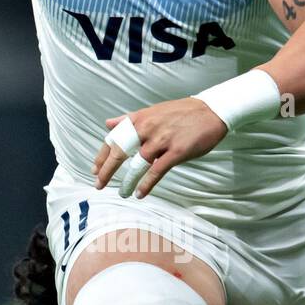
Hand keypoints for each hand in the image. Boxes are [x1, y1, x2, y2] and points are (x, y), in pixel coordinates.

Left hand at [92, 97, 227, 198]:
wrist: (210, 111)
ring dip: (127, 181)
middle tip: (98, 185)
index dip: (102, 155)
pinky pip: (157, 171)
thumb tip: (108, 124)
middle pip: (120, 152)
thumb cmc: (180, 113)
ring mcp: (162, 140)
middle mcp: (147, 129)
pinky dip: (147, 184)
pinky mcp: (176, 151)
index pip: (113, 138)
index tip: (94, 169)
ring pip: (137, 164)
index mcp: (139, 119)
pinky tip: (140, 193)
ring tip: (122, 193)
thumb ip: (128, 119)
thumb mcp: (151, 112)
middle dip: (106, 170)